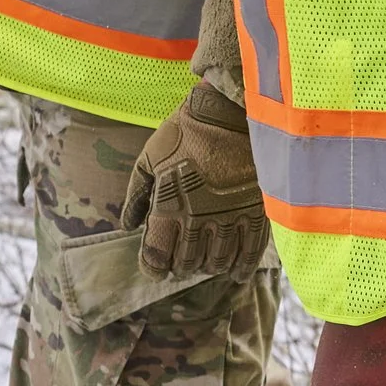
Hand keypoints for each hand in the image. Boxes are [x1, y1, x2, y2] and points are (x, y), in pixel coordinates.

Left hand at [126, 83, 268, 277]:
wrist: (230, 113)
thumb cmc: (185, 133)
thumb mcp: (149, 158)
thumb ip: (136, 195)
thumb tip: (128, 225)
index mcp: (169, 206)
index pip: (157, 256)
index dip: (154, 267)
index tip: (155, 266)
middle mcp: (199, 219)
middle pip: (188, 264)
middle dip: (180, 266)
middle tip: (180, 261)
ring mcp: (230, 218)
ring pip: (217, 262)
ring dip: (208, 266)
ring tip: (204, 261)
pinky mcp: (256, 214)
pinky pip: (249, 254)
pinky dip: (241, 268)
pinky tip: (235, 272)